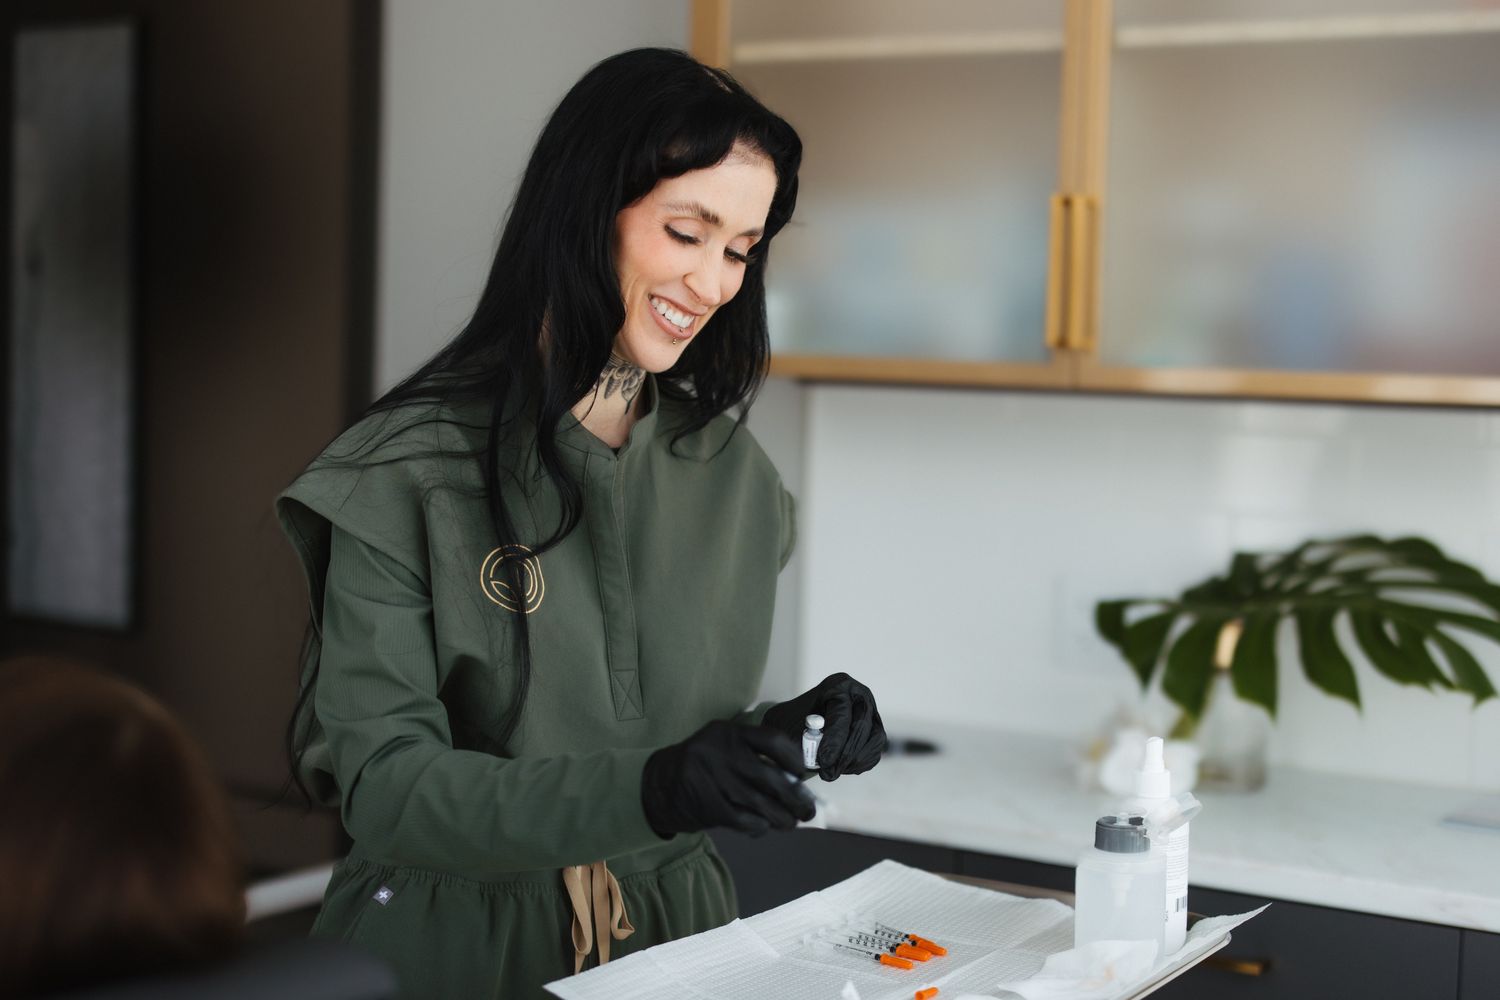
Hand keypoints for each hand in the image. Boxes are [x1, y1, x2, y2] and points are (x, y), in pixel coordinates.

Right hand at [640, 720, 816, 837]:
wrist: (660, 785)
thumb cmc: (704, 766)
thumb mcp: (723, 745)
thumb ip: (753, 754)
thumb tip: (797, 780)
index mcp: (729, 732)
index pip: (773, 741)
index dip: (795, 760)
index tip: (801, 775)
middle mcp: (722, 752)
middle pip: (772, 778)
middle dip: (796, 798)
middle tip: (808, 810)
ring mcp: (714, 780)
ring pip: (762, 803)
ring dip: (783, 818)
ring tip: (791, 823)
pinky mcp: (709, 806)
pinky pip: (746, 820)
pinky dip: (760, 826)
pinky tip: (763, 826)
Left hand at [761, 672, 886, 780]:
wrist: (798, 724)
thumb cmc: (793, 723)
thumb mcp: (790, 728)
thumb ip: (801, 743)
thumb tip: (810, 761)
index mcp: (836, 686)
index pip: (841, 713)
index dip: (834, 740)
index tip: (823, 761)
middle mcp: (858, 695)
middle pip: (861, 725)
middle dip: (845, 754)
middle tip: (829, 773)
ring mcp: (871, 711)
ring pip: (875, 738)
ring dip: (855, 760)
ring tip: (833, 772)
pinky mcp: (875, 729)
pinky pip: (876, 750)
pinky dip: (861, 763)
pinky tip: (843, 769)